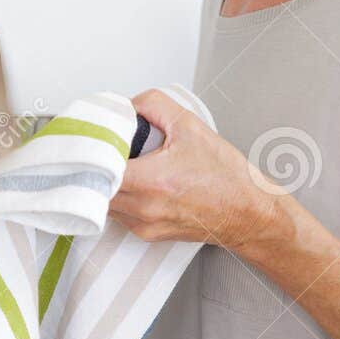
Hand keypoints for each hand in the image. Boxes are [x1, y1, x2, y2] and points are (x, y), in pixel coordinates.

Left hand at [109, 88, 277, 250]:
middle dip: (97, 164)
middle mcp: (144, 208)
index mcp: (153, 180)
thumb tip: (128, 105)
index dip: (92, 149)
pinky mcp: (148, 234)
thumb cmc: (227, 177)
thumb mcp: (191, 126)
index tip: (95, 136)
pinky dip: (120, 196)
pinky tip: (137, 182)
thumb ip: (154, 105)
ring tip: (125, 164)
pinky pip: (119, 214)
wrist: (247, 213)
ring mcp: (144, 225)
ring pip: (104, 201)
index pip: (99, 166)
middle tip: (107, 147)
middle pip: (95, 185)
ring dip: (106, 182)